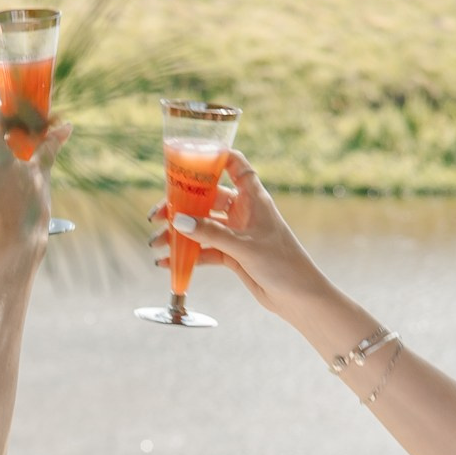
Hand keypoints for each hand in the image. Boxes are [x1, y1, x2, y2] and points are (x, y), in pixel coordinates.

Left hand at [0, 114, 69, 253]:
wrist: (14, 247)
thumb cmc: (30, 206)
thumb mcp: (41, 172)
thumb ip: (49, 145)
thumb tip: (66, 127)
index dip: (7, 112)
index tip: (16, 110)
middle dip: (3, 142)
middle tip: (22, 145)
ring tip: (13, 176)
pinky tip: (1, 195)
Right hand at [147, 152, 326, 316]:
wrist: (298, 297)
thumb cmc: (282, 263)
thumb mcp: (244, 246)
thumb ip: (210, 233)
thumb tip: (178, 221)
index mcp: (253, 198)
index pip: (235, 166)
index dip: (214, 157)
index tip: (188, 157)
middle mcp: (243, 211)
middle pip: (206, 199)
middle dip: (180, 206)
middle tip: (157, 215)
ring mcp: (236, 233)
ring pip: (201, 226)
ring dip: (180, 234)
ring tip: (157, 244)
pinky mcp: (232, 255)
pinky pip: (205, 250)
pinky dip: (188, 255)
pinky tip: (169, 262)